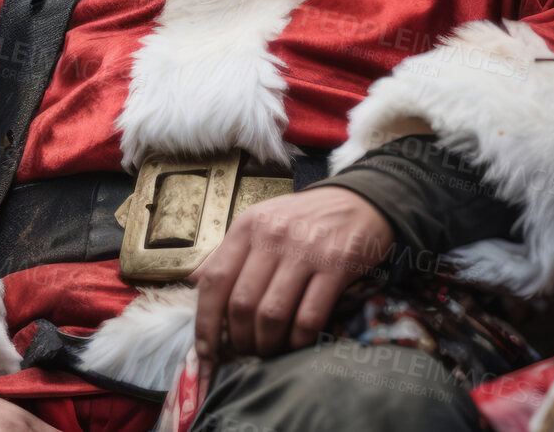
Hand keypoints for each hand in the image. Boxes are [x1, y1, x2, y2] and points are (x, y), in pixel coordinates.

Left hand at [190, 187, 393, 361]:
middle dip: (239, 339)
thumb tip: (193, 282)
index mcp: (247, 226)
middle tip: (245, 352)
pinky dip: (298, 340)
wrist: (360, 201)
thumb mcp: (262, 222)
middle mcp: (272, 236)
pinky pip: (309, 316)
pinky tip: (296, 344)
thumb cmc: (305, 218)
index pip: (214, 280)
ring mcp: (305, 251)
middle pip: (241, 303)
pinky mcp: (337, 266)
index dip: (204, 322)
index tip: (204, 352)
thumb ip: (229, 252)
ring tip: (268, 352)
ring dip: (267, 344)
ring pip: (272, 314)